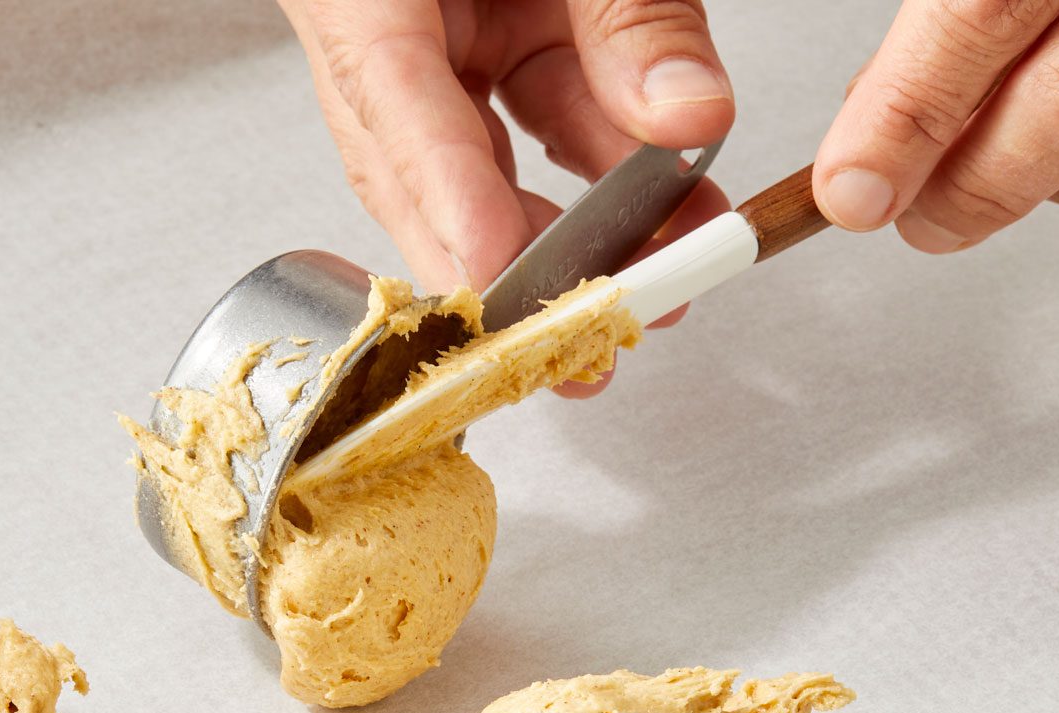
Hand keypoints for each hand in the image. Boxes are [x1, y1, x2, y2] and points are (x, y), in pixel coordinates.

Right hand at [278, 1, 735, 392]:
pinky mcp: (478, 40)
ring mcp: (423, 34)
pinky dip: (597, 170)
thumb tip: (685, 115)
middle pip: (418, 159)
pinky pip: (531, 118)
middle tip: (582, 334)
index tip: (498, 264)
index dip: (440, 185)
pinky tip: (665, 213)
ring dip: (574, 226)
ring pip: (484, 154)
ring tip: (663, 275)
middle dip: (510, 259)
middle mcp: (374, 16)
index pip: (384, 86)